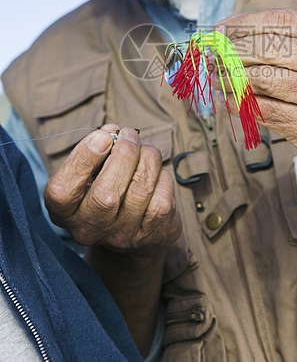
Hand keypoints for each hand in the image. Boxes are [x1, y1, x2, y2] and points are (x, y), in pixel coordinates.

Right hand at [44, 125, 181, 254]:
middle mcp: (88, 229)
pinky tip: (156, 175)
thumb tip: (113, 133)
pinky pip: (161, 200)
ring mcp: (121, 236)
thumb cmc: (108, 186)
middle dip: (124, 154)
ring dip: (148, 159)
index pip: (62, 191)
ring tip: (146, 149)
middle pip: (106, 194)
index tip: (103, 136)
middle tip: (129, 134)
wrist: (135, 230)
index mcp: (64, 211)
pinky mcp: (150, 236)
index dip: (83, 160)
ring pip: (139, 191)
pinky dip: (162, 178)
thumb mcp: (91, 171)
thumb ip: (96, 150)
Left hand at [215, 9, 296, 172]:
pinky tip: (227, 97)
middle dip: (231, 50)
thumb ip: (292, 37)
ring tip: (216, 74)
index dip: (242, 24)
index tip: (219, 30)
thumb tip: (233, 32)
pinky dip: (238, 102)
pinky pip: (263, 109)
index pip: (279, 21)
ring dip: (230, 76)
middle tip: (212, 53)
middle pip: (267, 48)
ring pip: (261, 79)